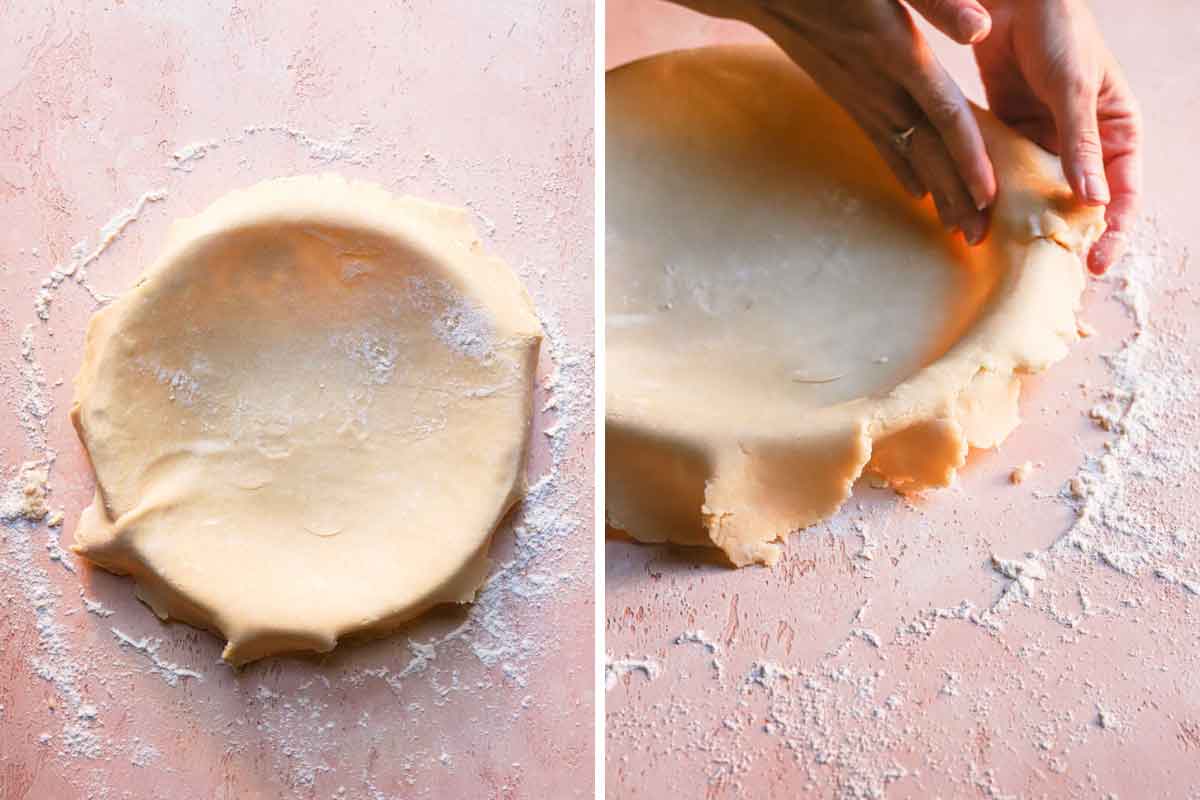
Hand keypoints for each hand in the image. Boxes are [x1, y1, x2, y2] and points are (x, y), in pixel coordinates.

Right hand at [674, 0, 999, 244]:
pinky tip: (916, 192)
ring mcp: (859, 93)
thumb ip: (936, 0)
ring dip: (933, 194)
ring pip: (905, 153)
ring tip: (956, 229)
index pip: (944, 115)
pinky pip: (879, 140)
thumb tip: (980, 29)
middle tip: (977, 239)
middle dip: (954, 196)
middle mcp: (880, 83)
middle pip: (927, 150)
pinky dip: (902, 169)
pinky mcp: (846, 94)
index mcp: (899, 53)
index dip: (968, 158)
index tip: (989, 197)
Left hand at [975, 0, 1140, 273]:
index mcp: (1117, 130)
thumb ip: (1080, 144)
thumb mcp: (1072, 88)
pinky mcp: (1012, 134)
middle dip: (1065, 237)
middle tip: (1046, 275)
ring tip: (1008, 255)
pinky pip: (1008, 173)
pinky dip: (997, 195)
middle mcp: (1084, 143)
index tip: (1095, 265)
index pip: (1123, 194)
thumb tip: (1094, 201)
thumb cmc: (1058, 30)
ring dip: (1025, 221)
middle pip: (1080, 203)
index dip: (1114, 233)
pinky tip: (982, 220)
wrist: (1014, 0)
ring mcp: (1047, 141)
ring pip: (1040, 193)